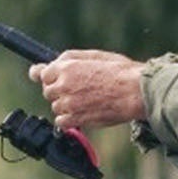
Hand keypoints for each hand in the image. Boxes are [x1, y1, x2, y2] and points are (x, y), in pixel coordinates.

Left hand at [28, 49, 146, 131]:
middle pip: (48, 91)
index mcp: (67, 67)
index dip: (48, 76)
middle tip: (77, 89)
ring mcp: (69, 104)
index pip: (42, 73)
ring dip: (66, 105)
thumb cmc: (120, 72)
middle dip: (59, 90)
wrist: (135, 92)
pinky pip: (61, 122)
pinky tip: (82, 112)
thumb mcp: (94, 56)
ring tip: (86, 100)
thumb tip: (50, 63)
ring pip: (56, 107)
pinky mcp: (76, 119)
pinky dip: (69, 119)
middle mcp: (64, 85)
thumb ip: (69, 60)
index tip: (49, 78)